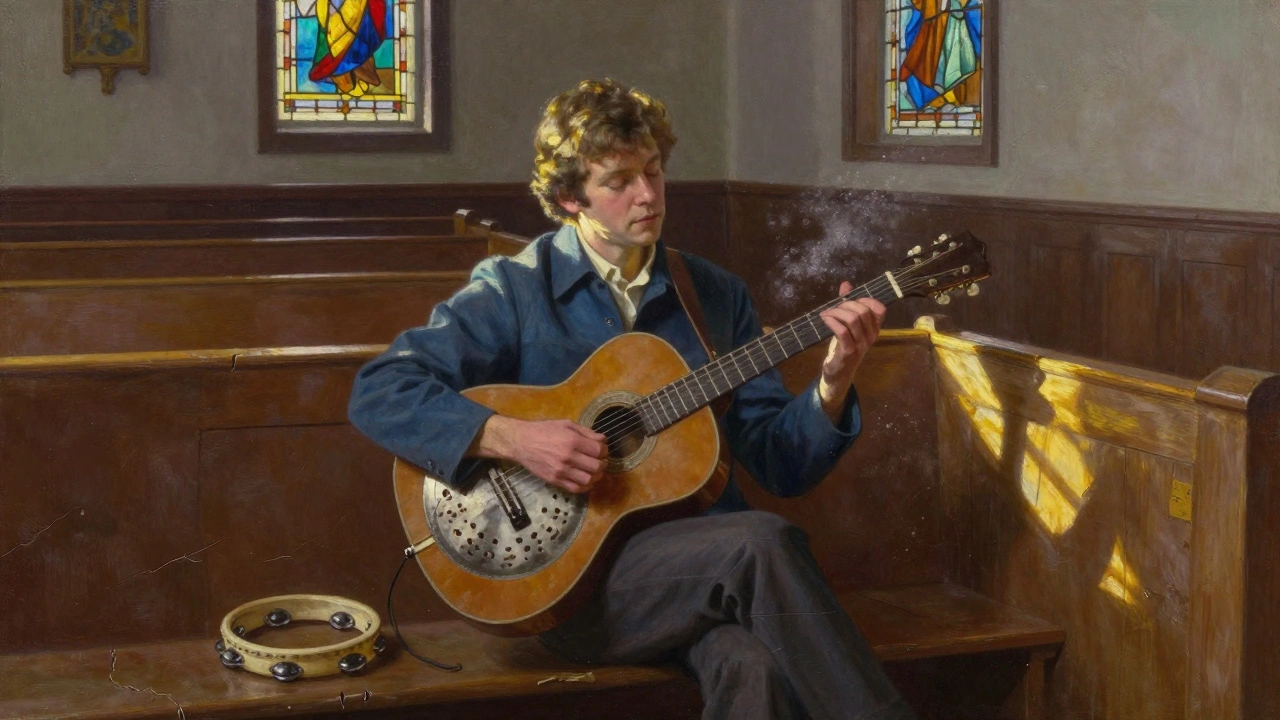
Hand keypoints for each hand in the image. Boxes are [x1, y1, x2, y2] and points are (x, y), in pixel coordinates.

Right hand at [474, 416, 608, 493]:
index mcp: (573, 441)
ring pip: (588, 480)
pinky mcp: (555, 480)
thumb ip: (586, 432)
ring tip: (594, 471)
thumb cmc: (544, 430)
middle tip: (600, 461)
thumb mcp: (566, 424)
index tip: (602, 450)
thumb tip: (603, 440)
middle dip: (602, 464)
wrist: (521, 442)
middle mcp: (568, 457)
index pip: (599, 450)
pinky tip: (586, 481)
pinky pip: (576, 489)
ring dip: (596, 477)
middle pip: (596, 467)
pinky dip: (585, 487)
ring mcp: (561, 471)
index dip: (605, 451)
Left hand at [817, 282, 885, 414]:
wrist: (838, 373)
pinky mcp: (848, 352)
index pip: (880, 309)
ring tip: (826, 313)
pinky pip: (842, 331)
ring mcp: (861, 345)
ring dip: (836, 312)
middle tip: (833, 308)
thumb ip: (847, 305)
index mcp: (874, 329)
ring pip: (853, 319)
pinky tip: (825, 319)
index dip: (866, 300)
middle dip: (846, 305)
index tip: (851, 299)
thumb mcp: (847, 325)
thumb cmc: (843, 347)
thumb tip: (846, 284)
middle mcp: (871, 336)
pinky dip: (832, 321)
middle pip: (863, 311)